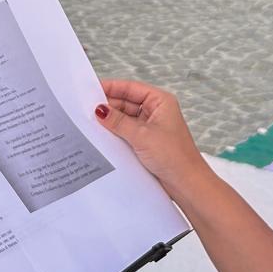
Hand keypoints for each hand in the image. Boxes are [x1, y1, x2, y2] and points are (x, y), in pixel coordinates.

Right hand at [97, 80, 208, 199]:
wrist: (187, 184)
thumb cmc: (175, 157)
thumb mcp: (142, 135)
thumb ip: (118, 121)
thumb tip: (100, 110)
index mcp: (160, 101)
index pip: (131, 88)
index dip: (111, 87)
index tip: (91, 89)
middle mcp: (156, 111)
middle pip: (126, 102)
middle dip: (108, 106)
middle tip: (86, 109)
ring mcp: (151, 127)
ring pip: (125, 118)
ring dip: (111, 121)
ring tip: (91, 123)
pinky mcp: (146, 142)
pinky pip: (126, 132)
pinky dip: (115, 133)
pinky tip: (103, 136)